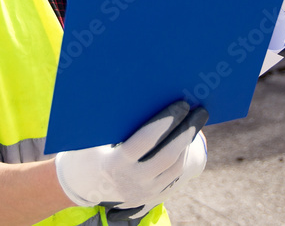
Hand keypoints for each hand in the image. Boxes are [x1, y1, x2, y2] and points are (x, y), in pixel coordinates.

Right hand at [54, 101, 208, 208]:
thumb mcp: (94, 138)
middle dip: (186, 130)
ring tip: (196, 120)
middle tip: (199, 110)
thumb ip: (113, 122)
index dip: (166, 120)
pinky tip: (187, 137)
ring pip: (175, 166)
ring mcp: (143, 190)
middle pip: (167, 155)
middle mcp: (131, 180)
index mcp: (114, 163)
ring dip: (188, 142)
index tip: (181, 103)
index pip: (146, 140)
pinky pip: (174, 175)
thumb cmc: (89, 150)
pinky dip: (183, 154)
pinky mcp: (152, 195)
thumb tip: (139, 89)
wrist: (85, 185)